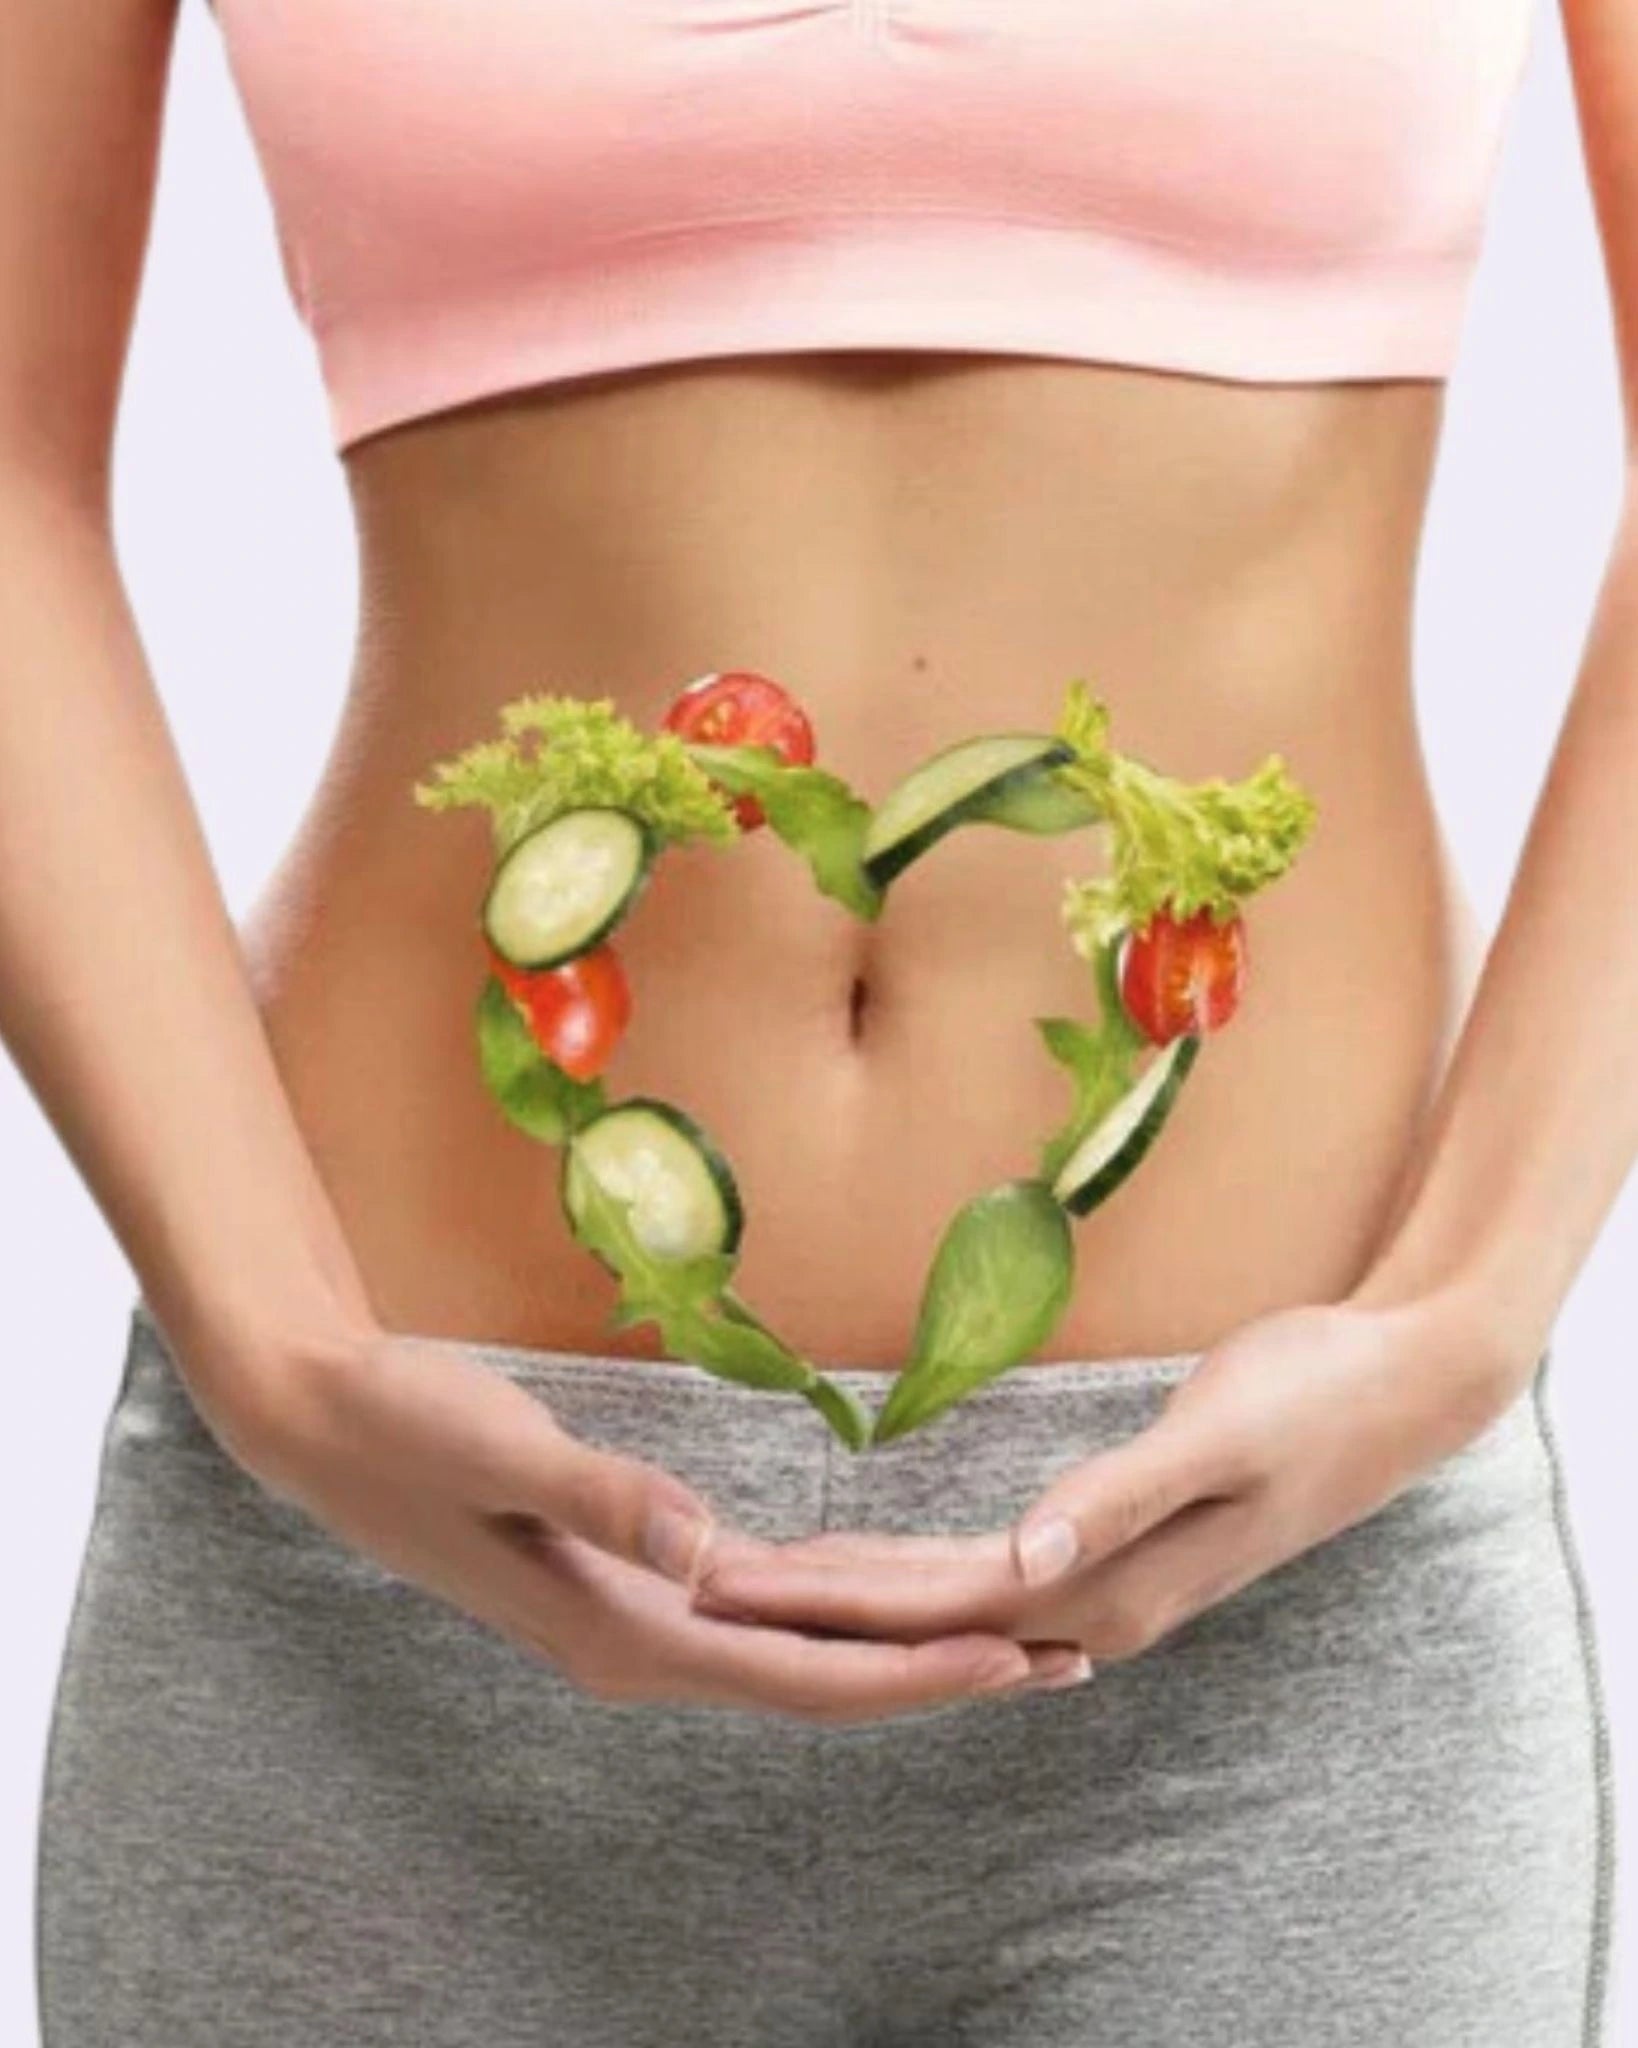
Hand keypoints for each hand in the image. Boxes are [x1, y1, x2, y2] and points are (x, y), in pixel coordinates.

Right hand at [181, 1317, 1084, 1722]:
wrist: (323, 1424)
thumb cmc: (406, 1427)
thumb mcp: (504, 1451)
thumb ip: (607, 1497)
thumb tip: (710, 1552)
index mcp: (624, 1632)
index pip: (801, 1675)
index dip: (916, 1674)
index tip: (1021, 1662)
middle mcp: (640, 1646)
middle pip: (821, 1684)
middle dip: (942, 1677)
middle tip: (1066, 1658)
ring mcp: (633, 1620)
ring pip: (795, 1656)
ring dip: (899, 1652)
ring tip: (1006, 1639)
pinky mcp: (627, 1580)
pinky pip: (757, 1616)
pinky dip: (834, 1614)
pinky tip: (878, 1598)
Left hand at [685, 1290, 1534, 1666]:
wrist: (1394, 1388)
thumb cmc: (1308, 1401)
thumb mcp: (1213, 1437)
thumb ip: (1117, 1502)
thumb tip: (1024, 1573)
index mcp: (1101, 1591)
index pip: (925, 1607)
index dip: (818, 1597)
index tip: (721, 1583)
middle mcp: (1091, 1606)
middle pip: (916, 1615)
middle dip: (805, 1601)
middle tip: (694, 1577)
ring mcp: (1103, 1582)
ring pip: (944, 1599)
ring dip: (851, 1591)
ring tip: (757, 1575)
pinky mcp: (1110, 1544)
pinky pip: (984, 1572)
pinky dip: (915, 1570)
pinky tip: (878, 1567)